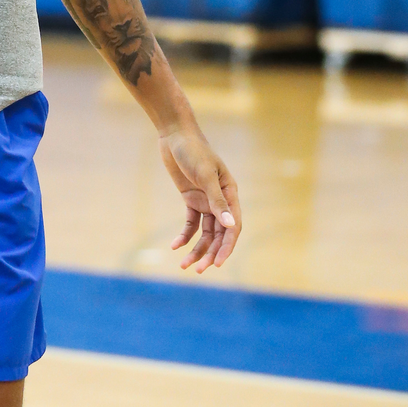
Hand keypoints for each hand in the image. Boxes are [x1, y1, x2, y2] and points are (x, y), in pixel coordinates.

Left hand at [159, 127, 240, 272]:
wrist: (174, 135)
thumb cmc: (194, 151)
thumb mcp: (205, 175)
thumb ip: (217, 201)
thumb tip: (231, 226)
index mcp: (230, 194)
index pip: (233, 227)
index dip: (227, 247)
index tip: (218, 264)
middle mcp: (220, 200)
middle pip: (219, 234)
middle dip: (210, 253)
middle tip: (199, 270)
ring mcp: (205, 200)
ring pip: (205, 233)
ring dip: (197, 249)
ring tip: (185, 265)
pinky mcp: (190, 199)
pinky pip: (190, 223)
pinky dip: (184, 236)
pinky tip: (174, 246)